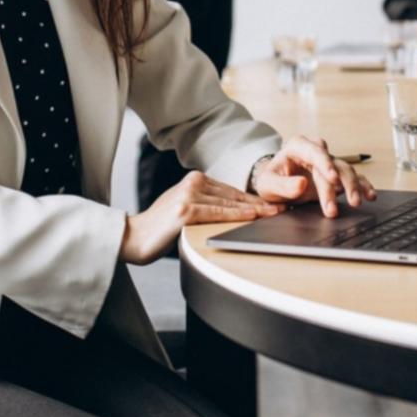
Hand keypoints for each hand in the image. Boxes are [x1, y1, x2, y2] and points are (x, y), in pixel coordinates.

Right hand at [121, 171, 282, 263]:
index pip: (232, 191)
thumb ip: (208, 205)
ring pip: (229, 204)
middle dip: (260, 203)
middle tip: (283, 208)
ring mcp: (189, 194)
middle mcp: (193, 182)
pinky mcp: (185, 210)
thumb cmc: (161, 228)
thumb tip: (236, 211)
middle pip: (234, 196)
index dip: (255, 199)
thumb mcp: (187, 210)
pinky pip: (218, 213)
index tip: (274, 205)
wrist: (133, 237)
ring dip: (255, 210)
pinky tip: (253, 217)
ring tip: (275, 214)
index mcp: (195, 180)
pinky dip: (237, 215)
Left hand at [250, 135, 376, 217]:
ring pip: (346, 170)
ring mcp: (328, 163)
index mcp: (298, 147)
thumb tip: (301, 184)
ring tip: (356, 202)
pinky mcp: (336, 176)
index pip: (315, 152)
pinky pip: (353, 178)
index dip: (325, 164)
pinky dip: (363, 186)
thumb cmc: (271, 180)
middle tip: (338, 205)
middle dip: (339, 185)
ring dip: (353, 186)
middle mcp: (316, 152)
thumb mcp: (267, 184)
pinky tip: (370, 195)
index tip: (332, 178)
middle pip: (333, 165)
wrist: (275, 184)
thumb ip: (282, 185)